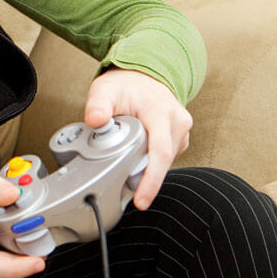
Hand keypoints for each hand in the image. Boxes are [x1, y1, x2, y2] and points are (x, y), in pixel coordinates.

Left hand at [83, 68, 192, 208]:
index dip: (151, 179)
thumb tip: (95, 120)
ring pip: (164, 162)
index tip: (141, 200)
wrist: (143, 77)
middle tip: (121, 178)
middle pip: (162, 161)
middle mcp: (177, 121)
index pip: (160, 152)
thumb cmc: (125, 85)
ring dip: (145, 166)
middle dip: (142, 175)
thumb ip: (98, 105)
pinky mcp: (180, 139)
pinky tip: (137, 153)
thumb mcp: (105, 90)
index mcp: (161, 111)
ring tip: (126, 155)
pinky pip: (166, 158)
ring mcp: (182, 131)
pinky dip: (150, 161)